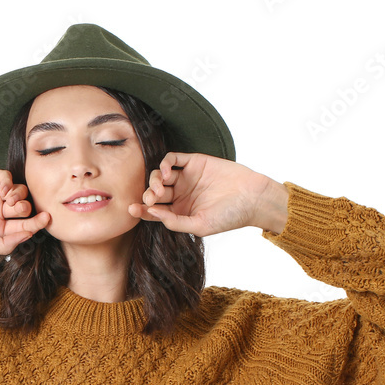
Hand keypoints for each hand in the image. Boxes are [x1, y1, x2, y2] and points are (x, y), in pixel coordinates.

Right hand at [0, 167, 50, 255]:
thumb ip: (4, 244)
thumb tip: (28, 236)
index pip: (23, 226)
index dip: (36, 223)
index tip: (47, 219)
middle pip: (24, 207)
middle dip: (27, 208)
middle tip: (19, 210)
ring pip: (18, 191)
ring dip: (19, 195)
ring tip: (9, 200)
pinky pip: (4, 176)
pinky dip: (8, 182)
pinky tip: (2, 190)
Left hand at [128, 152, 284, 235]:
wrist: (253, 197)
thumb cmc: (229, 216)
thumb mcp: (199, 225)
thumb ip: (174, 222)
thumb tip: (150, 212)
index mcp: (179, 212)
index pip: (154, 211)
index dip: (141, 210)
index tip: (132, 210)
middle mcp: (180, 195)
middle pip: (154, 192)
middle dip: (148, 195)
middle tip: (152, 198)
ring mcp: (186, 178)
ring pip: (160, 175)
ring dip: (155, 180)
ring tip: (161, 188)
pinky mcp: (194, 162)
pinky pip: (172, 158)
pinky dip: (165, 164)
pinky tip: (167, 173)